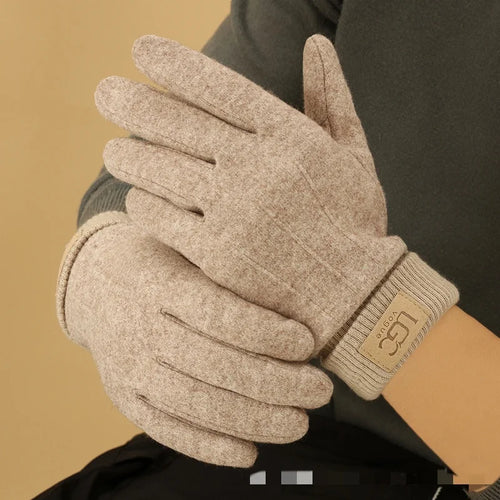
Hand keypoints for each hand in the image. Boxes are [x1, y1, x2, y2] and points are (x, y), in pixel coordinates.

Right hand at [56, 212, 332, 466]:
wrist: (96, 285)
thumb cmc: (160, 261)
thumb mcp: (184, 247)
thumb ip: (224, 265)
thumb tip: (290, 282)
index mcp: (160, 284)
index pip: (217, 313)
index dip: (265, 332)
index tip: (307, 343)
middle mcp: (142, 329)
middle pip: (214, 364)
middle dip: (274, 383)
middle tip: (320, 390)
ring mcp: (130, 368)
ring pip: (196, 403)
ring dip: (253, 420)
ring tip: (299, 423)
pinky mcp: (125, 398)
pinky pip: (167, 430)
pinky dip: (209, 447)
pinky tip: (250, 453)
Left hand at [95, 35, 457, 399]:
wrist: (354, 293)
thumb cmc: (353, 221)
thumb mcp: (354, 154)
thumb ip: (331, 97)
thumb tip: (317, 42)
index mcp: (291, 137)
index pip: (220, 87)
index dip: (174, 64)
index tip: (140, 49)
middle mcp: (258, 168)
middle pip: (177, 124)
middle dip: (132, 103)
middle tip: (105, 93)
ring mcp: (234, 213)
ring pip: (160, 170)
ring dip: (128, 155)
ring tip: (113, 151)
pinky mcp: (217, 255)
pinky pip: (161, 218)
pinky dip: (143, 204)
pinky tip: (140, 199)